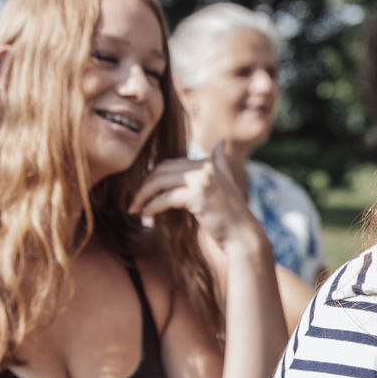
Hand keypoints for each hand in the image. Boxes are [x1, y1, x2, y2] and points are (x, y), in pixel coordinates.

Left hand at [129, 141, 262, 257]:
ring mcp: (203, 179)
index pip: (169, 164)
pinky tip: (146, 215)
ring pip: (160, 181)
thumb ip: (220, 163)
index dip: (152, 177)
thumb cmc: (230, 214)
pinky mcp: (198, 194)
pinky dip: (152, 206)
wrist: (242, 235)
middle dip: (144, 185)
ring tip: (135, 208)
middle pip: (162, 169)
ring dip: (143, 195)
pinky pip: (165, 197)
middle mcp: (206, 167)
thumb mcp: (226, 183)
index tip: (142, 193)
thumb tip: (220, 142)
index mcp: (208, 163)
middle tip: (134, 201)